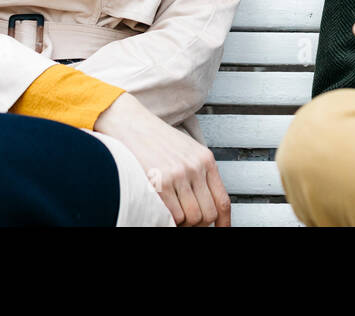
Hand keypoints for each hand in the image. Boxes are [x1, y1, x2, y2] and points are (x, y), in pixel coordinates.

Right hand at [94, 93, 229, 226]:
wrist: (131, 123)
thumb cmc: (156, 138)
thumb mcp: (187, 150)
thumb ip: (199, 173)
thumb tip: (206, 203)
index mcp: (205, 159)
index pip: (222, 200)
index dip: (224, 222)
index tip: (222, 229)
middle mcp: (195, 167)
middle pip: (207, 213)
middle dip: (198, 224)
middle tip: (187, 221)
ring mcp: (178, 175)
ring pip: (190, 218)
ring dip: (181, 222)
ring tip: (171, 213)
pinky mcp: (160, 182)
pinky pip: (172, 216)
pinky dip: (168, 219)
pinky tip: (162, 209)